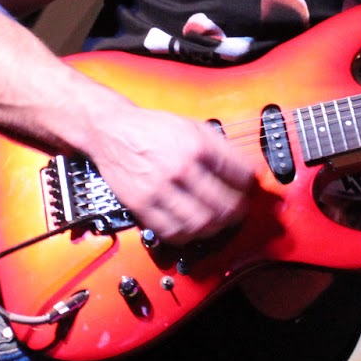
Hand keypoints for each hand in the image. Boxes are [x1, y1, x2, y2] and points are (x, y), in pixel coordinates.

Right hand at [87, 106, 254, 244]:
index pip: (236, 174)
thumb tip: (244, 170)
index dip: (248, 186)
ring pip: (199, 223)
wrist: (111, 131)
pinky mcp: (142, 204)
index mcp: (196, 145)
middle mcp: (179, 167)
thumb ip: (218, 147)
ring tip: (218, 224)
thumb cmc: (152, 128)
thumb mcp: (191, 126)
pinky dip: (187, 235)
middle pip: (222, 204)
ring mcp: (160, 188)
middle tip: (239, 212)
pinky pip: (171, 231)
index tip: (249, 190)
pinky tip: (192, 228)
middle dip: (237, 212)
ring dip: (215, 228)